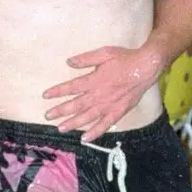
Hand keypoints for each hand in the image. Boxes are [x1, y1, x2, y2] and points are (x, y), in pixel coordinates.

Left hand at [43, 44, 161, 140]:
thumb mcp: (104, 52)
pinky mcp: (119, 111)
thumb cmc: (125, 58)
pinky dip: (95, 132)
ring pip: (88, 117)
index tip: (45, 95)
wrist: (146, 68)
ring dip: (73, 123)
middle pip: (77, 104)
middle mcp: (100, 95)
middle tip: (47, 116)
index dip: (57, 91)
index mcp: (95, 80)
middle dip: (60, 110)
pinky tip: (85, 138)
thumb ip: (86, 58)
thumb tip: (69, 62)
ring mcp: (109, 105)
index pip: (72, 87)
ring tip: (60, 128)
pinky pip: (105, 125)